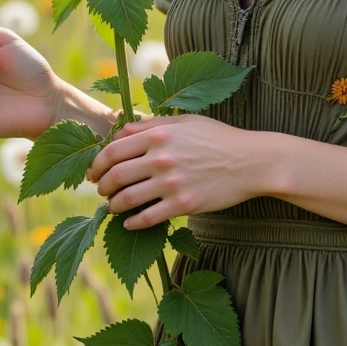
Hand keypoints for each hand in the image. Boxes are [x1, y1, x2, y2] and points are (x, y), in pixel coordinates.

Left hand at [86, 114, 271, 228]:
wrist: (251, 162)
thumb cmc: (219, 139)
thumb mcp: (185, 122)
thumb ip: (152, 125)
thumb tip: (121, 130)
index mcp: (159, 135)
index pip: (113, 150)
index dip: (98, 164)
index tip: (95, 172)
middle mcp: (161, 158)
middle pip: (116, 175)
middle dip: (103, 186)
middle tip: (102, 191)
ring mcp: (172, 183)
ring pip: (127, 199)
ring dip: (114, 205)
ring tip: (113, 207)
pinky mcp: (184, 204)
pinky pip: (148, 218)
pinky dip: (133, 222)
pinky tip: (129, 223)